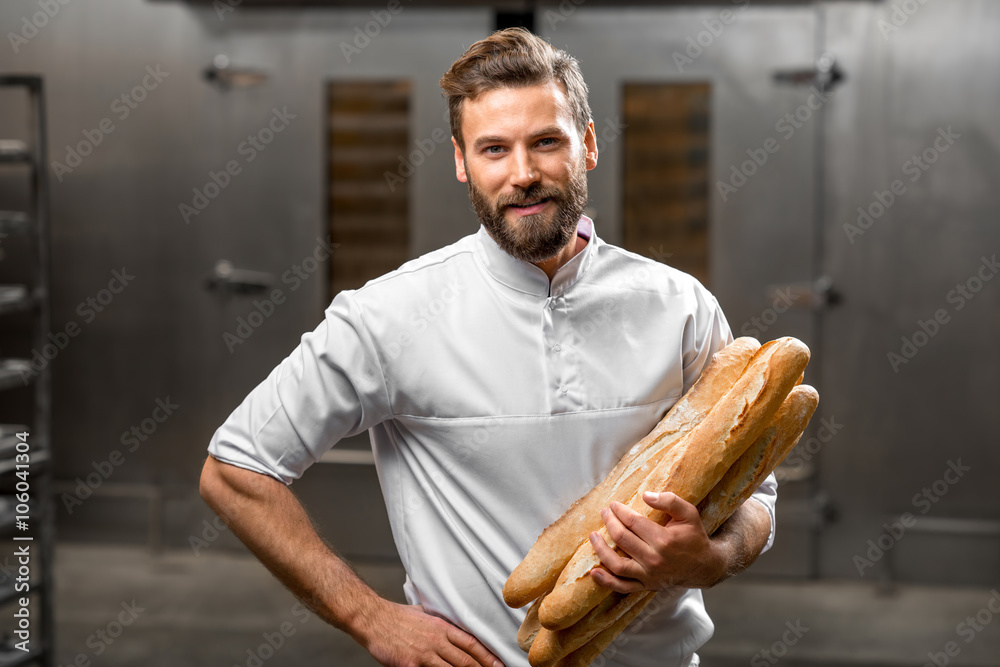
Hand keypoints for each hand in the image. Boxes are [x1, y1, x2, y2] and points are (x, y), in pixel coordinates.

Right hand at [359, 600, 504, 666]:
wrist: (373, 618)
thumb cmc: (397, 616)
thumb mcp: (424, 612)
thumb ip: (439, 620)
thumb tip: (451, 621)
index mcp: (441, 627)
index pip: (471, 643)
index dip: (487, 656)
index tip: (498, 664)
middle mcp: (436, 640)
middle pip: (465, 660)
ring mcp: (423, 654)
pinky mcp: (410, 665)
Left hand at [587, 491, 725, 592]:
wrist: (704, 567)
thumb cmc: (694, 537)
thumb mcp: (689, 513)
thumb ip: (669, 501)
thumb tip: (645, 495)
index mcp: (664, 540)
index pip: (633, 522)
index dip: (619, 511)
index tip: (613, 505)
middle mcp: (654, 559)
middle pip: (622, 538)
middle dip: (609, 523)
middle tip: (604, 513)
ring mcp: (649, 576)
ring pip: (617, 564)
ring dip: (601, 549)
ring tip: (592, 536)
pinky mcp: (646, 586)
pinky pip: (622, 587)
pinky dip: (606, 581)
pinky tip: (594, 572)